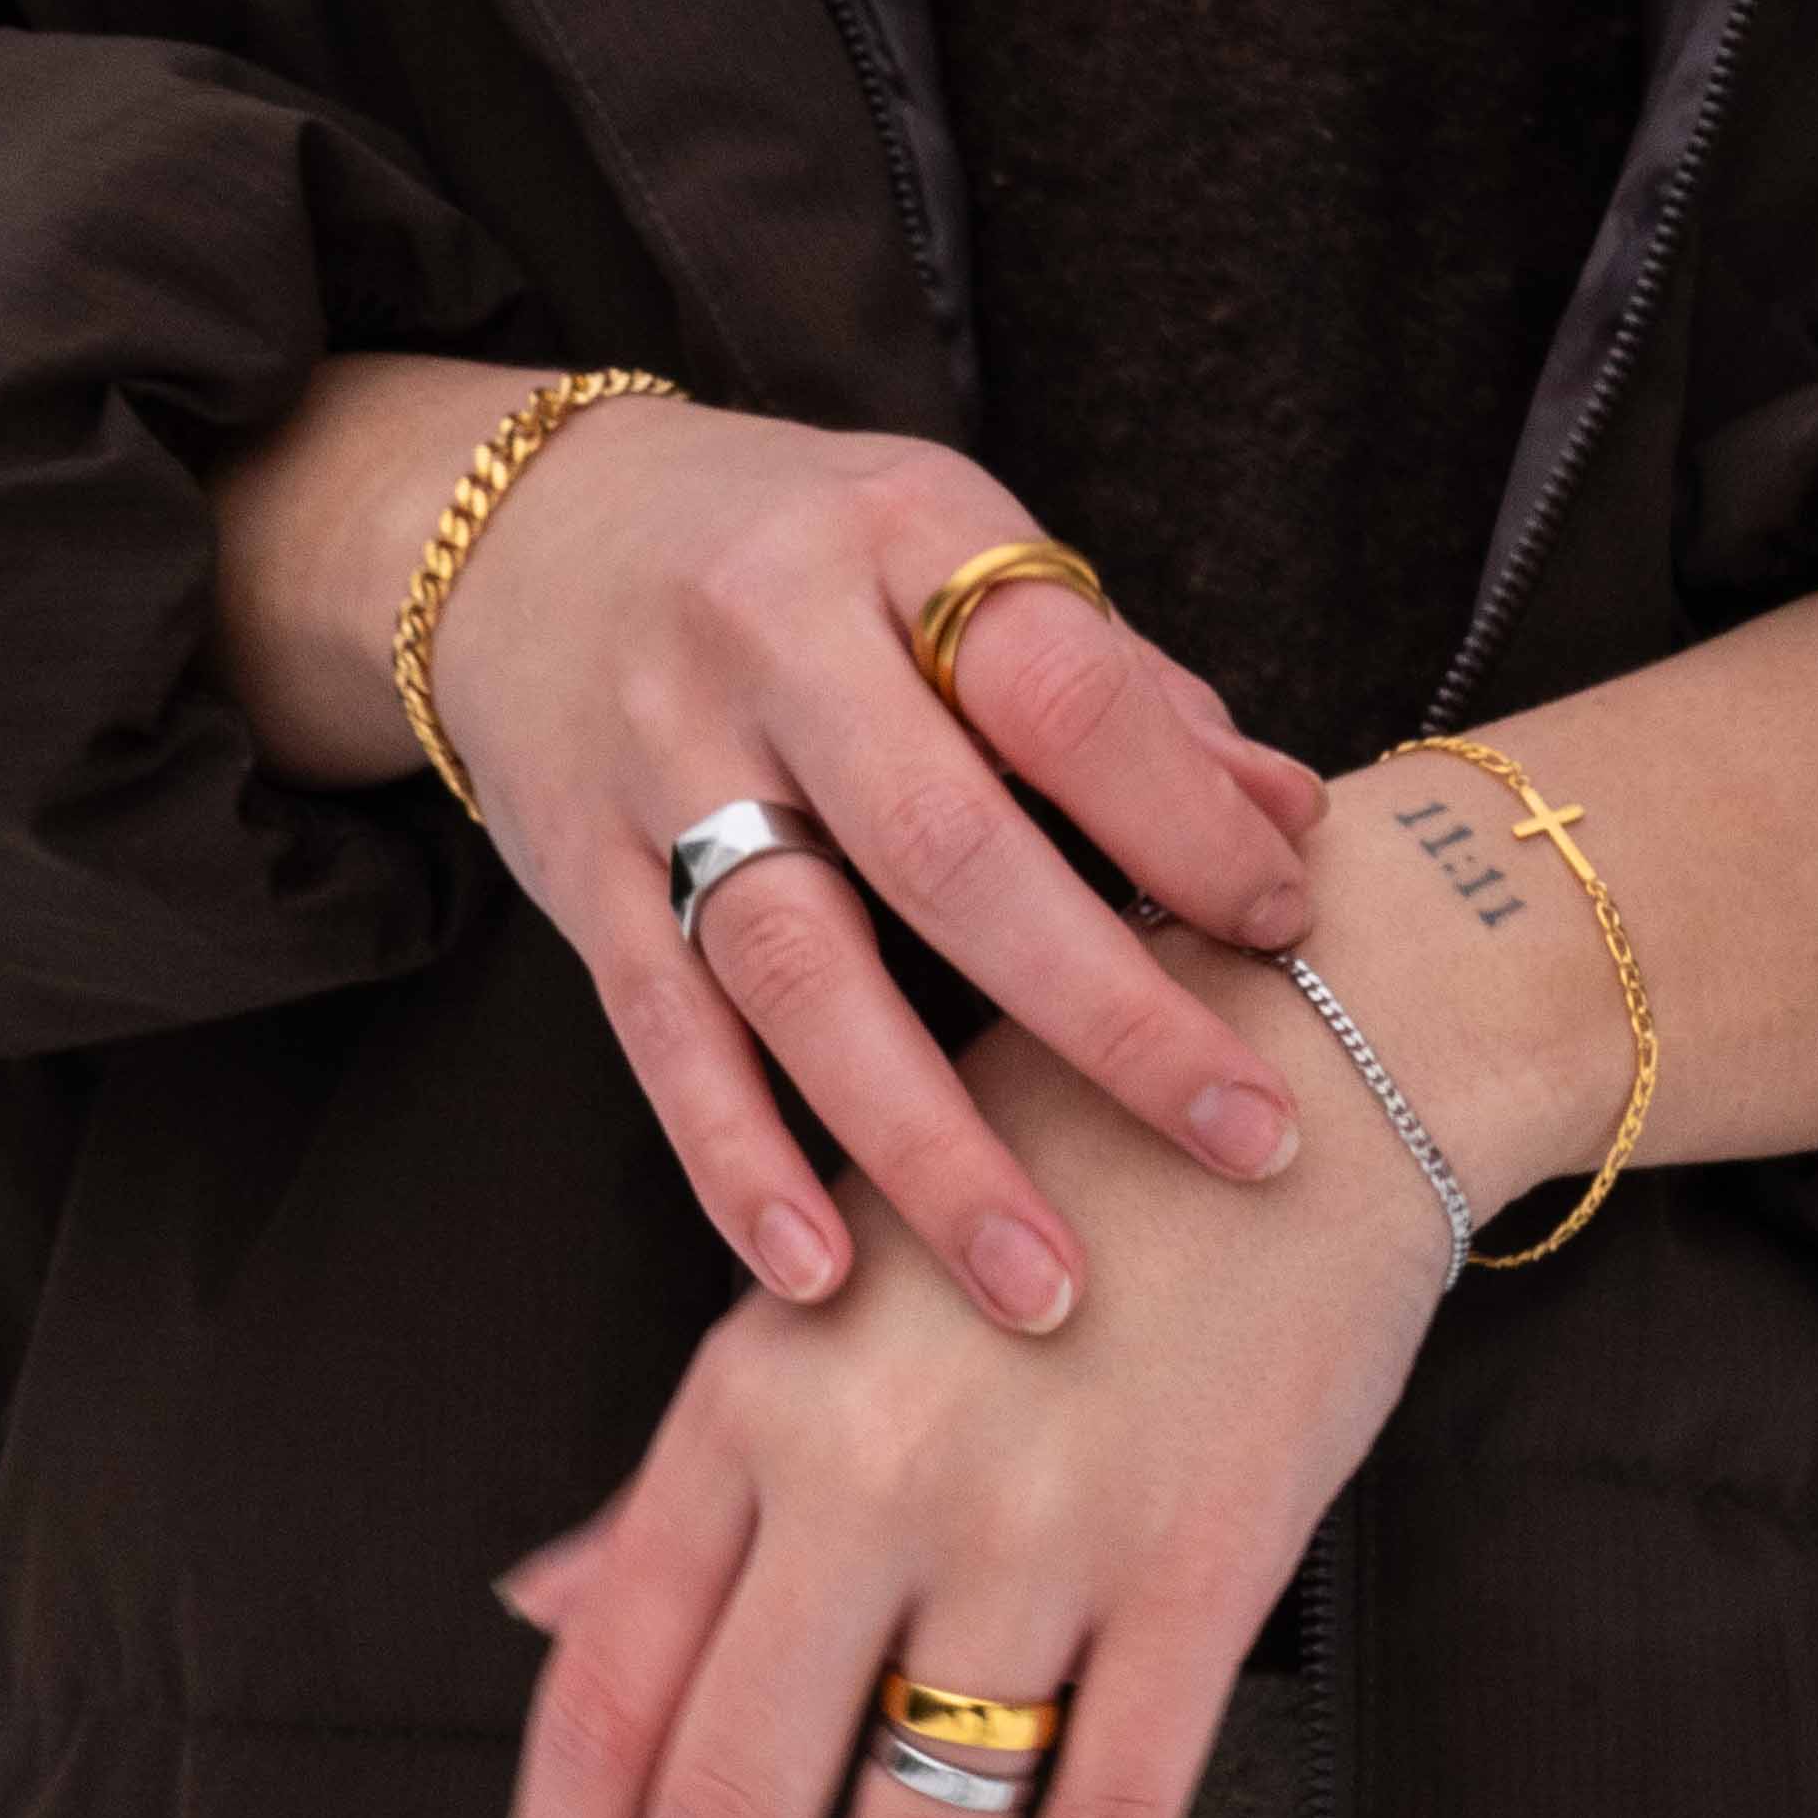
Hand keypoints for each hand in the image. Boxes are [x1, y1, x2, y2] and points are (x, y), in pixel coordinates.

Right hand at [205, 354, 1326, 1331]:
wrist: (523, 531)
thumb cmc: (800, 557)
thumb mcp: (954, 552)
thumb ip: (1115, 687)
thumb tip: (1294, 819)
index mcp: (901, 536)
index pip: (1060, 686)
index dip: (1181, 814)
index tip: (1284, 930)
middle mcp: (769, 642)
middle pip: (947, 850)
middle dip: (1109, 1015)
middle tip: (1246, 1141)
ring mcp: (658, 762)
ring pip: (800, 969)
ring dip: (928, 1146)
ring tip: (1043, 1286)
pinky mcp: (579, 876)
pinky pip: (663, 1036)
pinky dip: (740, 1160)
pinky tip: (822, 1270)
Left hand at [482, 786, 1594, 1817]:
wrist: (1300, 1066)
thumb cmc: (1042, 1169)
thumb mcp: (823, 1285)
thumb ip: (687, 1474)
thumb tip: (537, 1617)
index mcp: (749, 1400)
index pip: (608, 1692)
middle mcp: (873, 1474)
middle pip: (734, 1800)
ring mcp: (1043, 1528)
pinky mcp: (1204, 1565)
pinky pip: (1111, 1812)